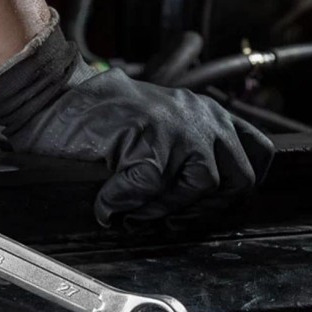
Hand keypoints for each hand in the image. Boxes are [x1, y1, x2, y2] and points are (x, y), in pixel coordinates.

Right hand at [0, 28, 273, 229]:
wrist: (54, 94)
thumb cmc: (98, 115)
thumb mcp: (160, 124)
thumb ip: (188, 150)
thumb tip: (202, 200)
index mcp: (207, 114)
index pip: (257, 154)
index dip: (239, 188)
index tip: (209, 205)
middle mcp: (199, 118)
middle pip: (237, 179)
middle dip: (204, 209)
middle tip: (169, 218)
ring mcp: (175, 128)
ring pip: (198, 187)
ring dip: (164, 208)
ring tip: (133, 211)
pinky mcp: (144, 141)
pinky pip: (148, 189)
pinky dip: (123, 204)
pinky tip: (107, 204)